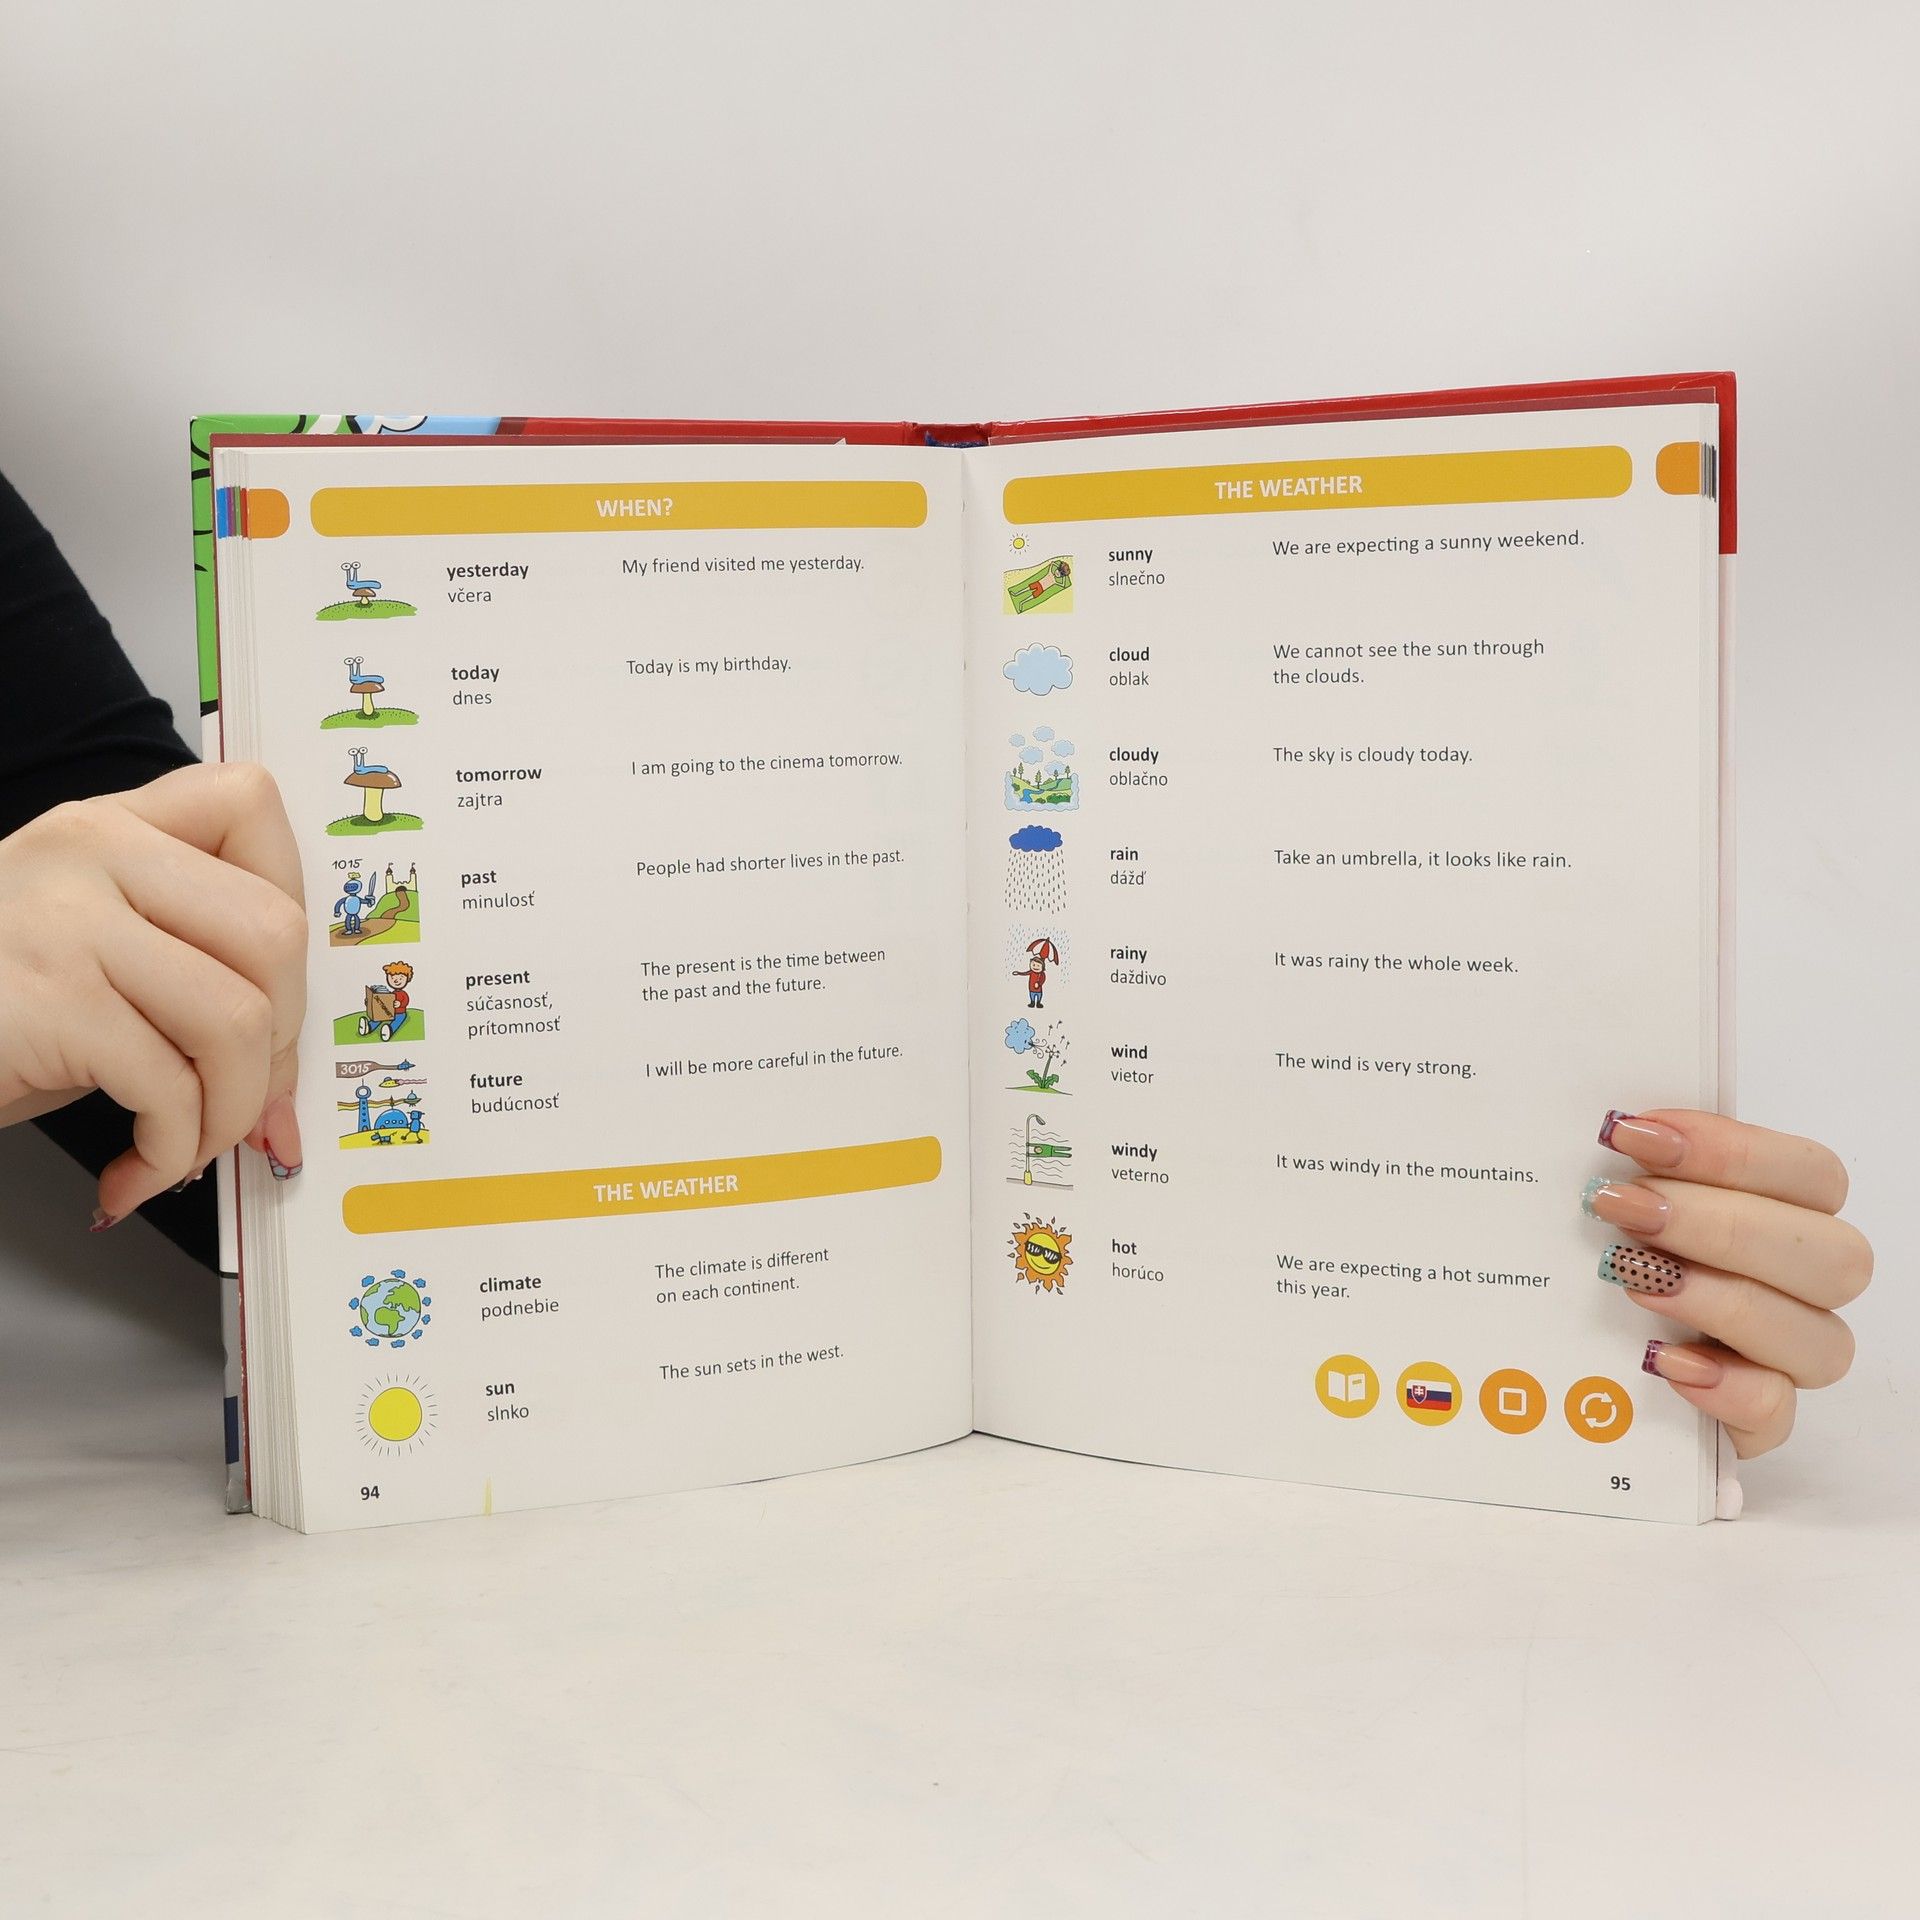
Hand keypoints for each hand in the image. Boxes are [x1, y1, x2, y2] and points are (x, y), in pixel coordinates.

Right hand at [0, 763, 305, 1223]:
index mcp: (112, 826)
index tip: (271, 986)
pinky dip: (170, 1152)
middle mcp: (91, 851)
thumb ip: (194, 969)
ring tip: (188, 1149)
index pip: (250, 804)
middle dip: (280, 1040)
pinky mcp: (48, 1001)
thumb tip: (287, 1077)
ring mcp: (65, 920)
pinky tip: (135, 1174)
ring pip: (236, 1018)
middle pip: (274, 931)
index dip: (294, 902)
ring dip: (230, 1112)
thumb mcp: (96, 959)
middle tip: (240, 1098)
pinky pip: (168, 1086)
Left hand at [1585, 1109, 1869, 1456]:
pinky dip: (1725, 1387)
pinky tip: (1661, 1360)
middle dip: (1723, 1224)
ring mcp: (1784, 1361)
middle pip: (1833, 1257)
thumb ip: (1630, 1160)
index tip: (1634, 1134)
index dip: (1733, 1150)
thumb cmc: (1594, 1249)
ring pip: (1820, 1341)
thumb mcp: (1610, 1194)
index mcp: (1784, 1214)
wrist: (1558, 1356)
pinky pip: (1775, 1416)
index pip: (1811, 1174)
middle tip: (1622, 1206)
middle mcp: (1800, 1288)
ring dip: (1723, 1301)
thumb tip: (1606, 1121)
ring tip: (1632, 1279)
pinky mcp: (1752, 1422)